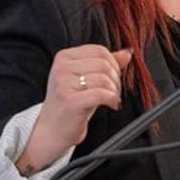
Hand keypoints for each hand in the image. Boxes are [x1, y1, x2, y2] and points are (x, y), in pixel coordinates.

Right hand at [18, 45, 132, 173]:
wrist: (53, 129)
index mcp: (64, 57)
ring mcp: (63, 83)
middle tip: (113, 92)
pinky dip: (112, 99)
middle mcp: (61, 67)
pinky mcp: (70, 100)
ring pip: (104, 79)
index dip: (114, 65)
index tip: (113, 78)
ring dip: (114, 91)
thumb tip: (127, 53)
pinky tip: (112, 105)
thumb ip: (106, 64)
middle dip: (115, 79)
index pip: (99, 51)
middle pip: (104, 64)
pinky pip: (102, 94)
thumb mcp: (87, 78)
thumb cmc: (72, 103)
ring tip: (110, 99)